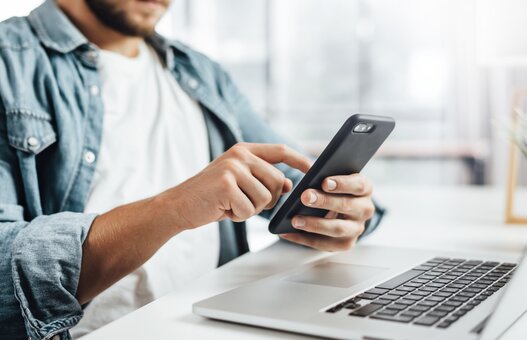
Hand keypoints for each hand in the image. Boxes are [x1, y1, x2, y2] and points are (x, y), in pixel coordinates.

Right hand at [155, 142, 311, 230]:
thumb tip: (290, 186)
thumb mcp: (238, 182)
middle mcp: (240, 154)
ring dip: (251, 210)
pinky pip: (249, 209)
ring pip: (265, 198)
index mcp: (244, 150)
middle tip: (245, 203)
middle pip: (278, 181)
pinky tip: (223, 210)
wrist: (178, 206)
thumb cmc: (211, 197)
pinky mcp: (226, 184)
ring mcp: (232, 168)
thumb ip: (262, 179)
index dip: (299, 160)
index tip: (313, 170)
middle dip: (268, 200)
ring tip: (230, 205)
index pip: (280, 151)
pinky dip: (238, 216)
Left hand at [280, 173, 374, 251]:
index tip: (324, 182)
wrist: (344, 212)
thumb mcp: (336, 180)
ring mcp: (356, 229)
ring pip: (337, 228)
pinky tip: (288, 232)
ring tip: (295, 220)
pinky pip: (324, 244)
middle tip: (305, 197)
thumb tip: (309, 177)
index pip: (358, 185)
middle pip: (346, 205)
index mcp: (364, 189)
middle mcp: (365, 209)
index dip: (342, 183)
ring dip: (315, 224)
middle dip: (324, 202)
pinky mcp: (345, 244)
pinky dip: (304, 239)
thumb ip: (327, 178)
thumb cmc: (335, 190)